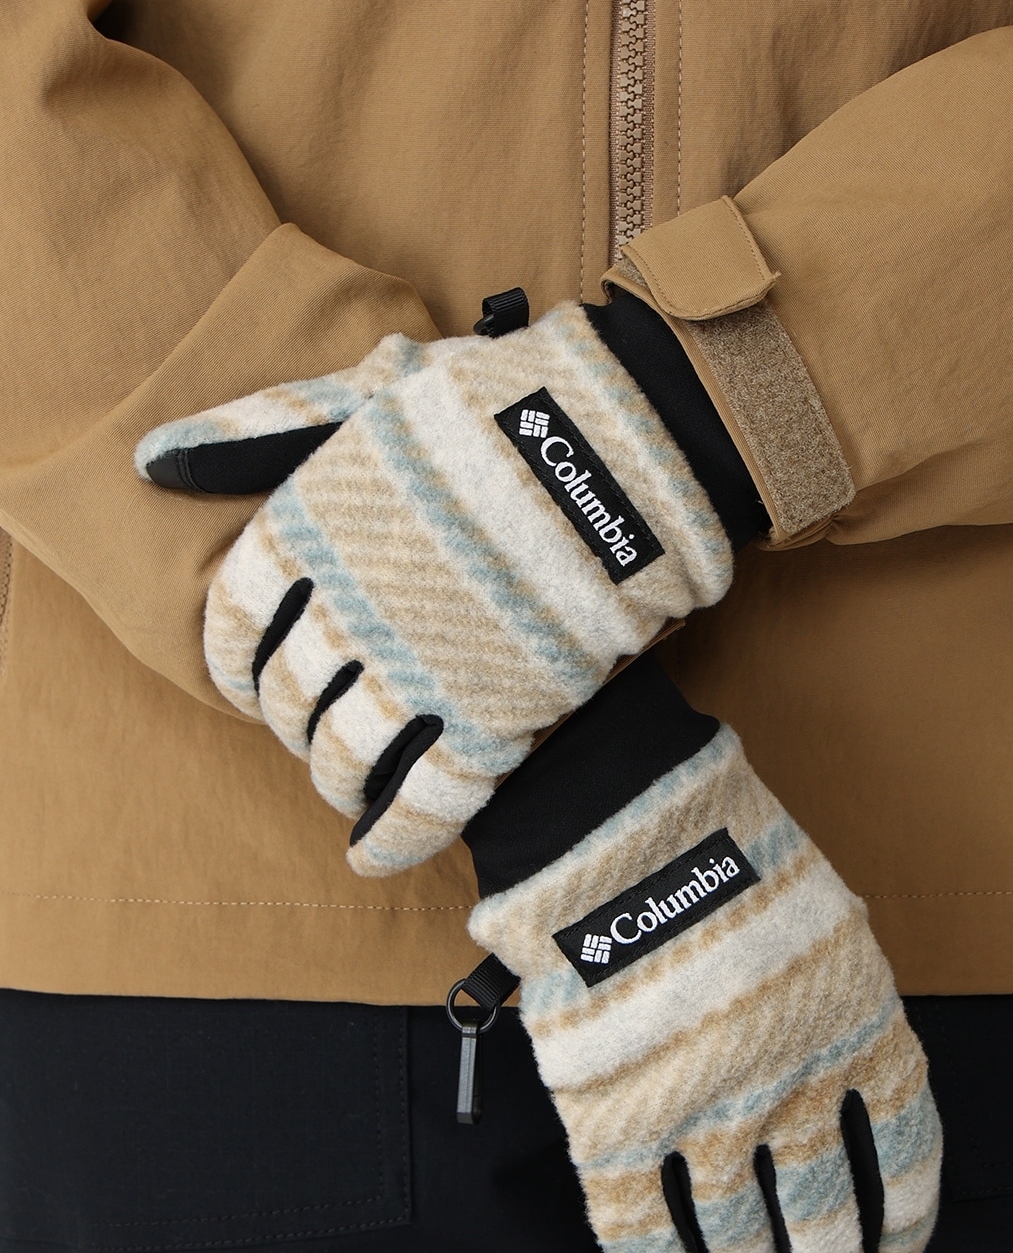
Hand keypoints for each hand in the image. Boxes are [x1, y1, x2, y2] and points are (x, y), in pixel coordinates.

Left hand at [137, 304, 732, 874]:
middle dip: (293, 722)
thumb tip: (151, 461)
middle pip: (289, 701)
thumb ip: (256, 432)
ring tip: (347, 788)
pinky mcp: (490, 722)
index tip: (252, 677)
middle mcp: (347, 615)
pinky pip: (424, 804)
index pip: (234, 627)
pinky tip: (375, 855)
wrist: (621, 453)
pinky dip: (394, 839)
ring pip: (343, 760)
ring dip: (336, 781)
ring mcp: (418, 675)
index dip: (237, 663)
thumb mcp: (366, 397)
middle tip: (316, 726)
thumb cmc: (496, 409)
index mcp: (308, 535)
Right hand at [469, 724, 941, 1252]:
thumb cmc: (731, 855)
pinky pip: (644, 1239)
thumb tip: (850, 1087)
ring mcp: (705, 1110)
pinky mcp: (617, 1121)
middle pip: (828, 1227)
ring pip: (742, 1247)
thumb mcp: (829, 926)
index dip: (904, 1234)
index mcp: (862, 1033)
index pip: (906, 1167)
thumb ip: (847, 1015)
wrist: (621, 826)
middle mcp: (795, 1089)